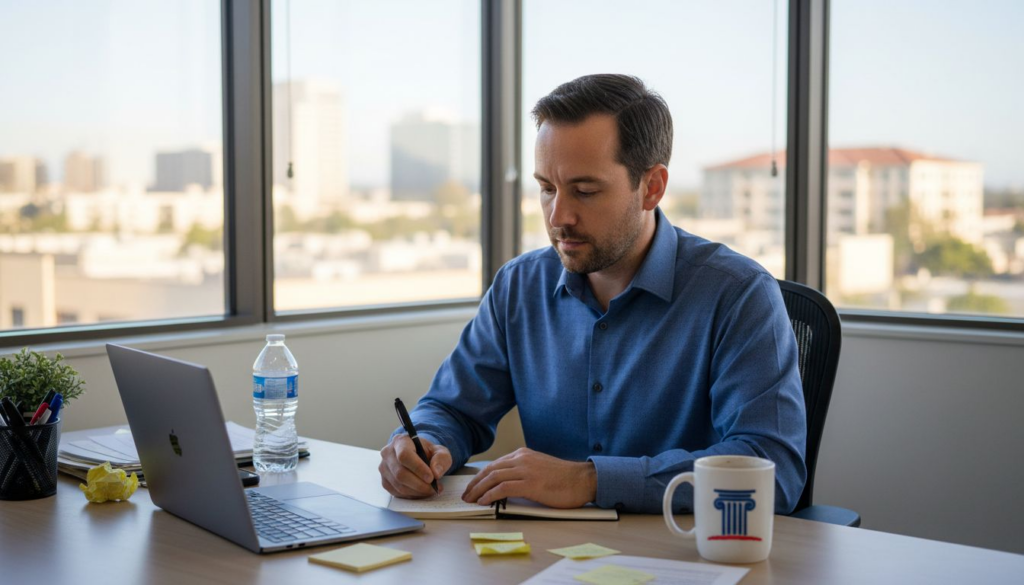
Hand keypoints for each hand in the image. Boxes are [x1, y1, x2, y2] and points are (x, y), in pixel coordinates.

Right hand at [379, 435, 451, 498]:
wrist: (418, 456)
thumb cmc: (427, 452)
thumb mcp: (440, 451)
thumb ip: (441, 459)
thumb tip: (436, 472)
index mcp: (400, 441)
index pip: (404, 455)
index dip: (418, 468)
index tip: (431, 477)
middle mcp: (388, 453)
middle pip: (400, 473)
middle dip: (419, 484)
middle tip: (434, 488)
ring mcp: (384, 468)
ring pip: (399, 485)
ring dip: (417, 491)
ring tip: (431, 490)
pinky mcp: (385, 481)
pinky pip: (397, 492)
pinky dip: (411, 495)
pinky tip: (421, 492)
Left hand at [461, 448, 596, 508]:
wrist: (582, 480)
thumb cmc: (564, 478)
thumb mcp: (539, 468)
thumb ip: (523, 471)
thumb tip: (506, 485)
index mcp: (523, 454)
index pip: (495, 464)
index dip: (481, 476)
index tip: (473, 486)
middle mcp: (522, 459)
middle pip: (490, 470)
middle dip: (475, 483)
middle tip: (466, 495)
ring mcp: (526, 470)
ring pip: (493, 478)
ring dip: (478, 490)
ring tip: (470, 500)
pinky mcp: (531, 484)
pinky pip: (503, 488)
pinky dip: (490, 495)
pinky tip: (484, 502)